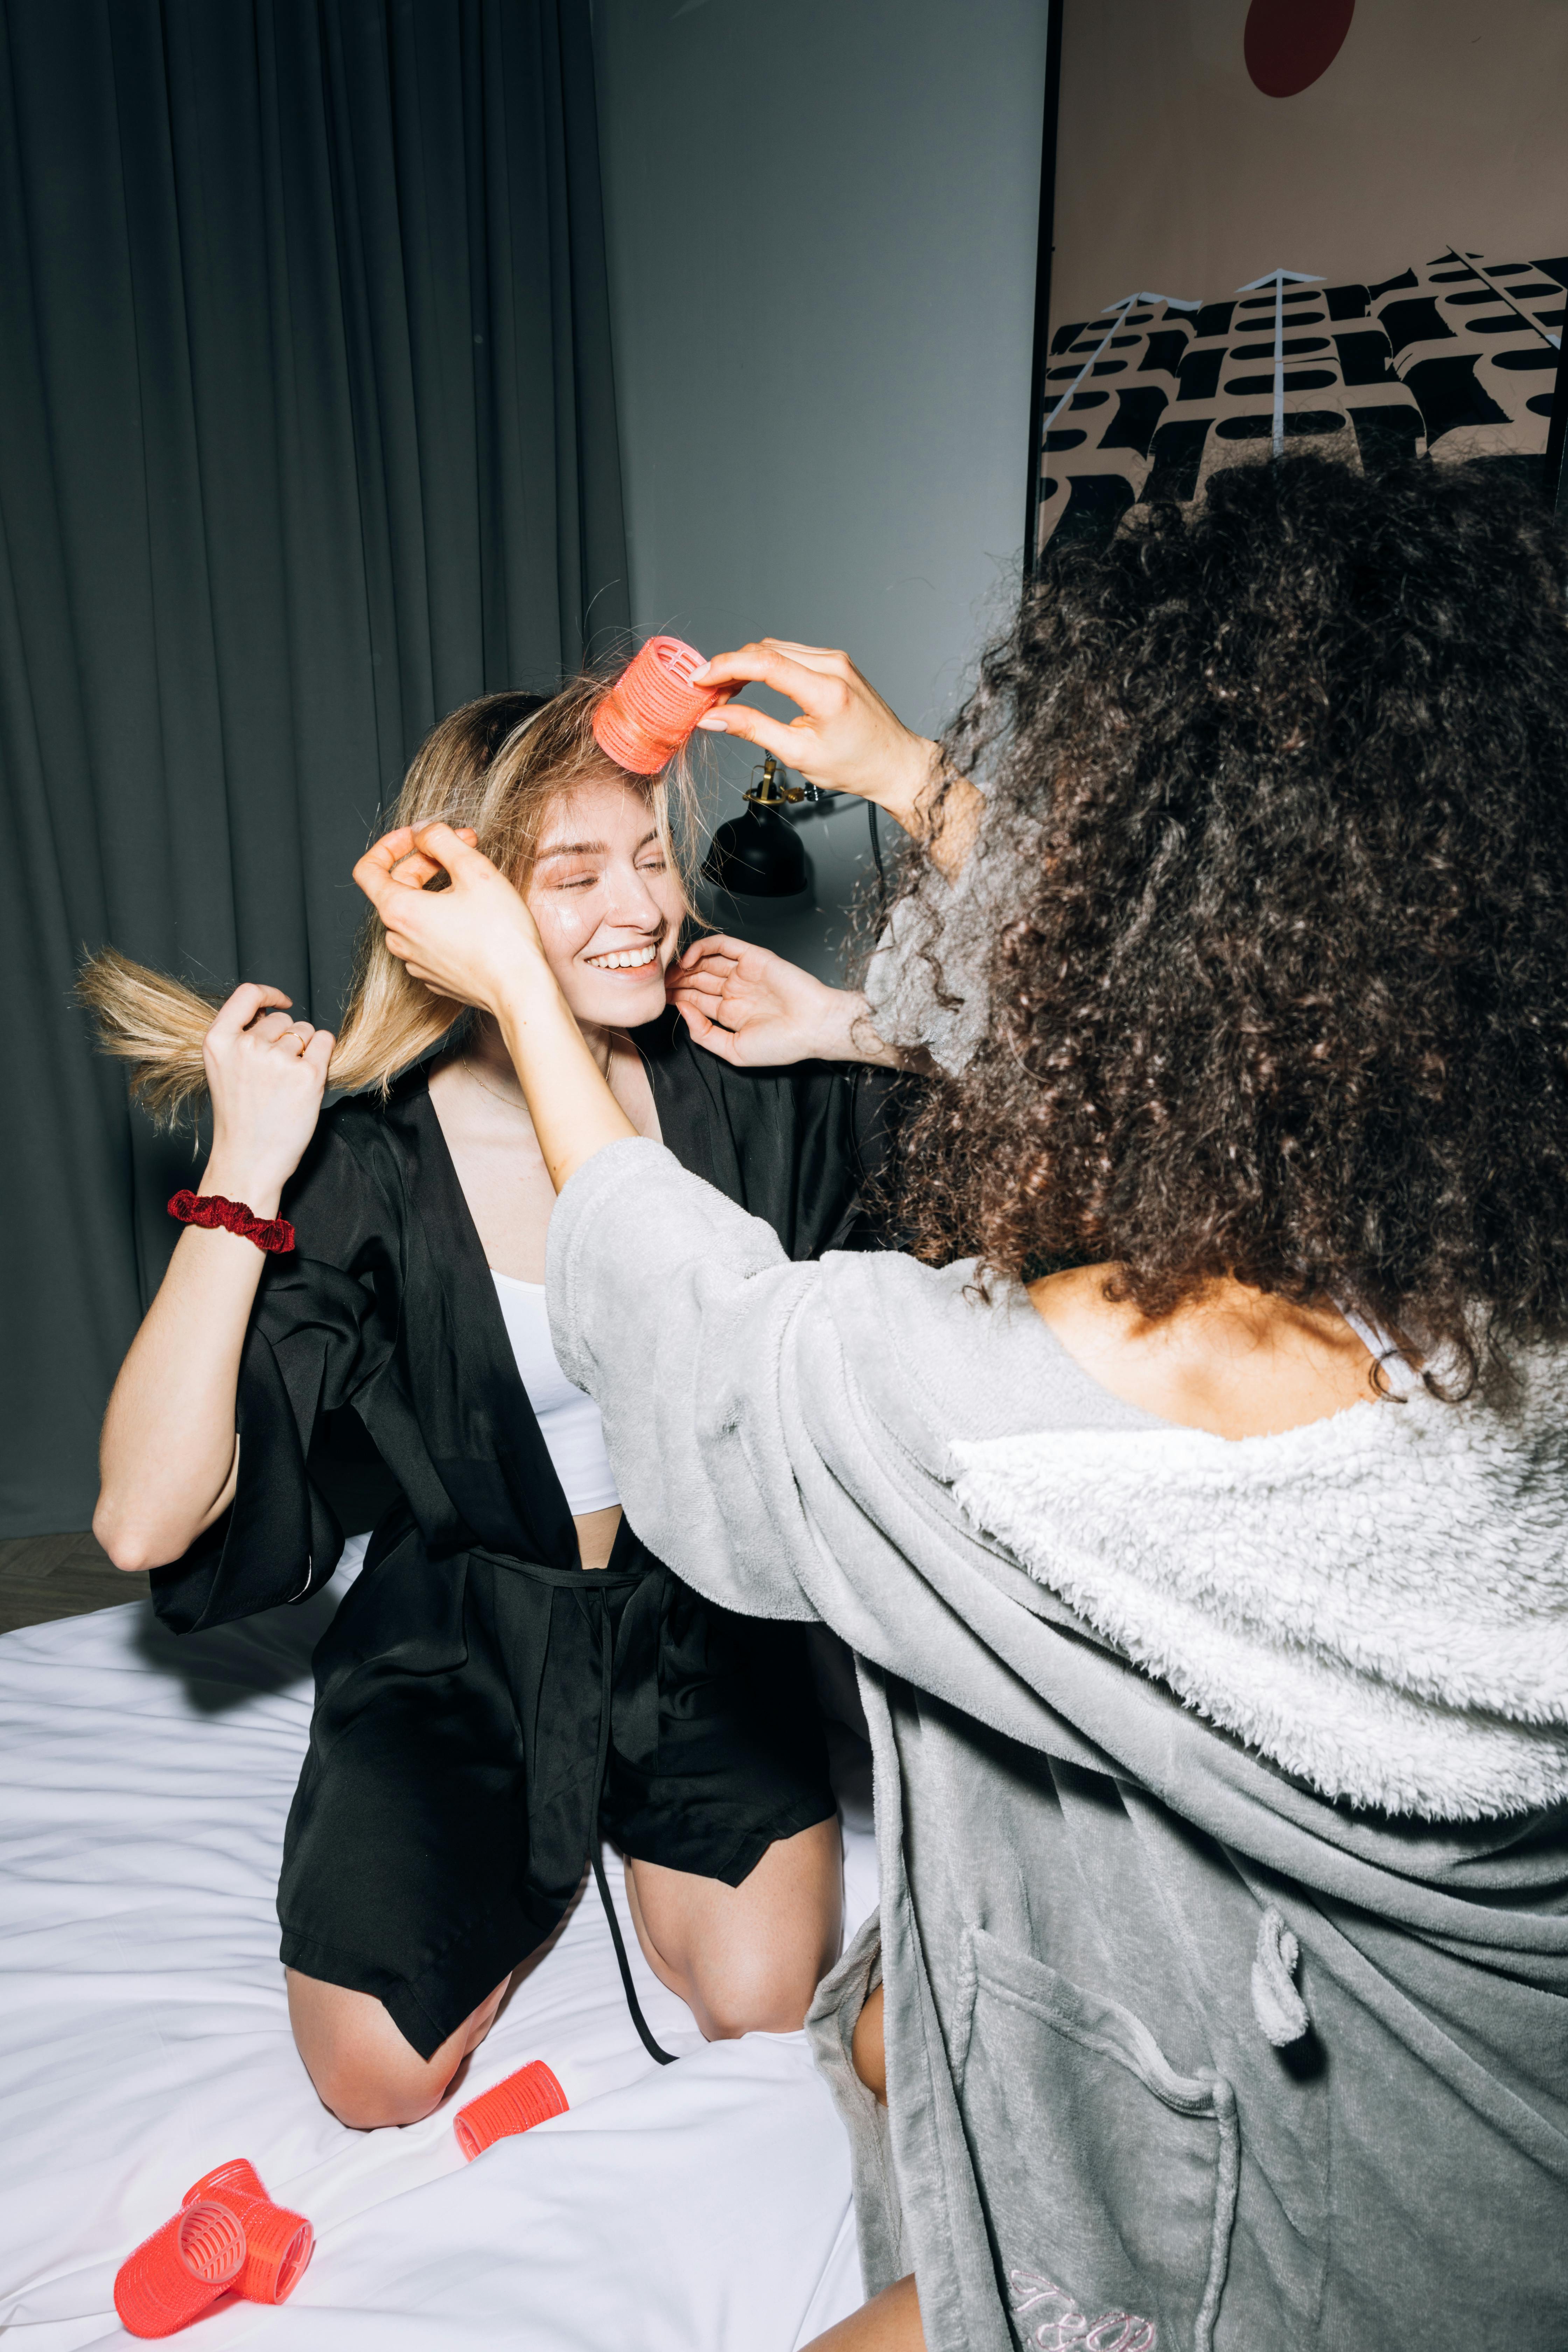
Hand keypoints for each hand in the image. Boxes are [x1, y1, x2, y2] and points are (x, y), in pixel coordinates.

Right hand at [201, 984, 334, 1211]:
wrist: (249, 1160)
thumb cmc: (241, 1118)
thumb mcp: (225, 1069)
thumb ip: (241, 1037)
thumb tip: (273, 1010)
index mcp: (219, 1041)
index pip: (246, 994)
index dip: (269, 993)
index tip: (282, 1001)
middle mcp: (247, 1045)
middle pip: (282, 1020)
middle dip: (287, 1039)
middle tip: (277, 1075)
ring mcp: (278, 1059)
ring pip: (305, 1031)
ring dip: (305, 1051)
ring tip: (288, 1084)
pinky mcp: (308, 1074)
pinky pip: (326, 1042)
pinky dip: (324, 1054)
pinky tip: (309, 1079)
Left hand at [352, 823, 549, 1015]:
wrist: (520, 990)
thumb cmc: (501, 935)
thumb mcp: (474, 870)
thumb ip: (442, 840)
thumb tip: (423, 830)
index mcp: (400, 911)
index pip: (367, 869)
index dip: (389, 844)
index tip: (418, 836)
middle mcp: (399, 939)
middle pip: (396, 887)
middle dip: (427, 860)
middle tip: (465, 846)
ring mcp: (415, 961)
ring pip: (413, 912)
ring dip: (435, 888)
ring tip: (470, 880)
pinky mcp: (433, 974)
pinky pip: (426, 936)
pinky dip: (441, 916)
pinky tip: (472, 913)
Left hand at [669, 935, 887, 1066]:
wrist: (814, 1027)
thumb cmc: (783, 1044)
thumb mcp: (733, 1050)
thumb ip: (703, 1034)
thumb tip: (681, 1010)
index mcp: (732, 1013)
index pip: (696, 1000)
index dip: (677, 997)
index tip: (659, 998)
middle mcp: (737, 991)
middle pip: (698, 979)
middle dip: (677, 980)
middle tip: (658, 982)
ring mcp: (744, 973)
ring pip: (706, 961)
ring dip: (685, 965)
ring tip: (669, 971)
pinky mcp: (753, 956)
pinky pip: (723, 945)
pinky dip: (703, 947)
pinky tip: (688, 959)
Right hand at [690, 641, 937, 829]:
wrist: (893, 762)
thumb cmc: (855, 764)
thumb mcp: (798, 754)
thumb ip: (753, 730)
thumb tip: (714, 717)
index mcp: (826, 690)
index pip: (764, 662)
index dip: (725, 667)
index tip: (699, 679)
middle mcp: (833, 665)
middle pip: (765, 650)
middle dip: (730, 668)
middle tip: (707, 695)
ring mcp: (836, 660)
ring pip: (776, 648)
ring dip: (745, 665)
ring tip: (725, 692)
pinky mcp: (836, 661)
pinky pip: (791, 653)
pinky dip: (765, 664)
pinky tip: (751, 683)